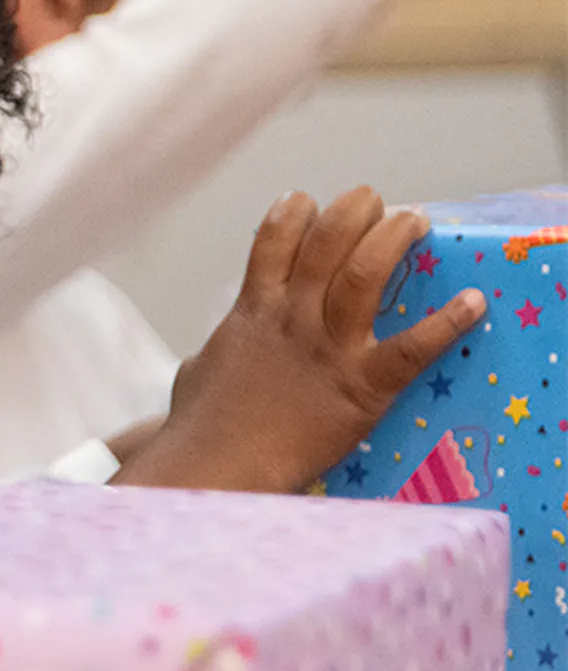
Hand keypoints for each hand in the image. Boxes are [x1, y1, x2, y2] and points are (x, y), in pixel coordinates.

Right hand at [113, 187, 485, 495]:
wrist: (214, 468)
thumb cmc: (199, 428)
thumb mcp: (198, 373)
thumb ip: (217, 353)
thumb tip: (209, 360)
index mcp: (253, 311)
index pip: (275, 238)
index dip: (296, 211)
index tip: (312, 203)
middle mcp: (292, 317)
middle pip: (327, 240)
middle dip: (354, 209)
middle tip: (375, 202)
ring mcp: (327, 348)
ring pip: (365, 273)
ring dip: (393, 238)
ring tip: (414, 221)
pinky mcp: (360, 387)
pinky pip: (412, 348)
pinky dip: (447, 323)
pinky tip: (472, 303)